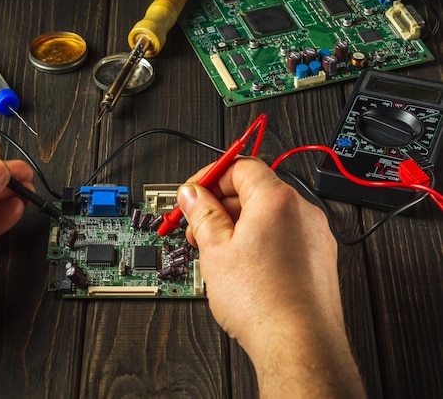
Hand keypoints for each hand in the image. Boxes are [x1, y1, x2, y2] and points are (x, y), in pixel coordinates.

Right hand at [176, 156, 364, 396]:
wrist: (299, 344)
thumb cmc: (264, 303)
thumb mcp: (216, 251)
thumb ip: (202, 214)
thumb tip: (192, 195)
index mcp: (277, 200)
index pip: (241, 166)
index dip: (211, 176)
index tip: (194, 193)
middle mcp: (302, 212)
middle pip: (255, 190)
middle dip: (221, 204)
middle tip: (198, 225)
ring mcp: (314, 236)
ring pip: (268, 215)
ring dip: (238, 224)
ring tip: (216, 251)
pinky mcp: (318, 259)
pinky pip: (284, 236)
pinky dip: (260, 241)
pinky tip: (241, 266)